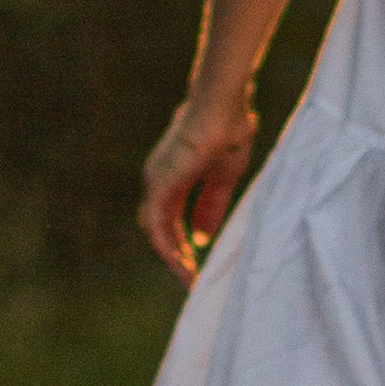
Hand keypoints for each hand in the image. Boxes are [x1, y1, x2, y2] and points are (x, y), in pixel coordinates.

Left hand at [139, 96, 258, 279]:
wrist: (223, 107)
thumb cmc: (228, 133)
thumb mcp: (224, 178)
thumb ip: (211, 207)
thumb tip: (201, 236)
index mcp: (173, 177)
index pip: (170, 218)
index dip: (182, 242)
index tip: (196, 263)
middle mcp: (158, 180)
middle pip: (159, 228)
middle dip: (175, 255)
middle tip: (191, 278)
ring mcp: (156, 182)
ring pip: (156, 229)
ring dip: (171, 256)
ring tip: (189, 278)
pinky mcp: (160, 185)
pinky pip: (157, 225)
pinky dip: (168, 246)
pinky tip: (182, 263)